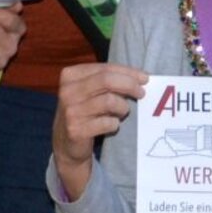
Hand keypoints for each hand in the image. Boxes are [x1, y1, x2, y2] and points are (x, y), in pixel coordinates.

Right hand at [53, 62, 147, 200]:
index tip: (145, 78)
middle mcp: (67, 91)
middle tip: (141, 93)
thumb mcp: (90, 91)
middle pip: (107, 80)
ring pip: (109, 101)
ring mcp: (70, 111)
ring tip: (122, 112)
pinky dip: (115, 124)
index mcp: (70, 75)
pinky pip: (107, 123)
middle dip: (130, 85)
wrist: (66, 144)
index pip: (105, 68)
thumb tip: (140, 77)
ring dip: (122, 107)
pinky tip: (112, 125)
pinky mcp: (76, 130)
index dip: (128, 72)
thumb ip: (108, 80)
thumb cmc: (84, 112)